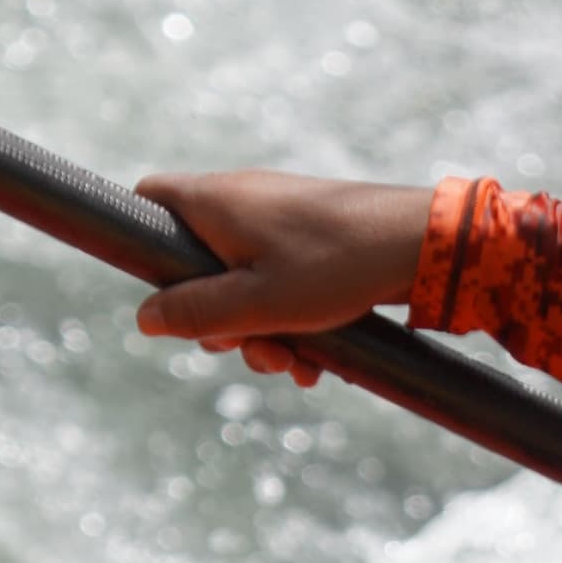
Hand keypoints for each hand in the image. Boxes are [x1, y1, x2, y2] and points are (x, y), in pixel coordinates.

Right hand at [134, 172, 436, 378]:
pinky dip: (290, 321)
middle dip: (217, 320)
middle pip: (196, 265)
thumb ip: (195, 313)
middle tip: (248, 346)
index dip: (142, 244)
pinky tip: (317, 359)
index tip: (163, 293)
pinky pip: (280, 284)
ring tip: (295, 362)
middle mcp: (240, 202)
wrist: (420, 243)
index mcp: (214, 203)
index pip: (148, 199)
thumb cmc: (335, 265)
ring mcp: (276, 219)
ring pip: (242, 284)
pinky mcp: (309, 238)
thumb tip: (144, 319)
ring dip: (260, 332)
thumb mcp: (256, 304)